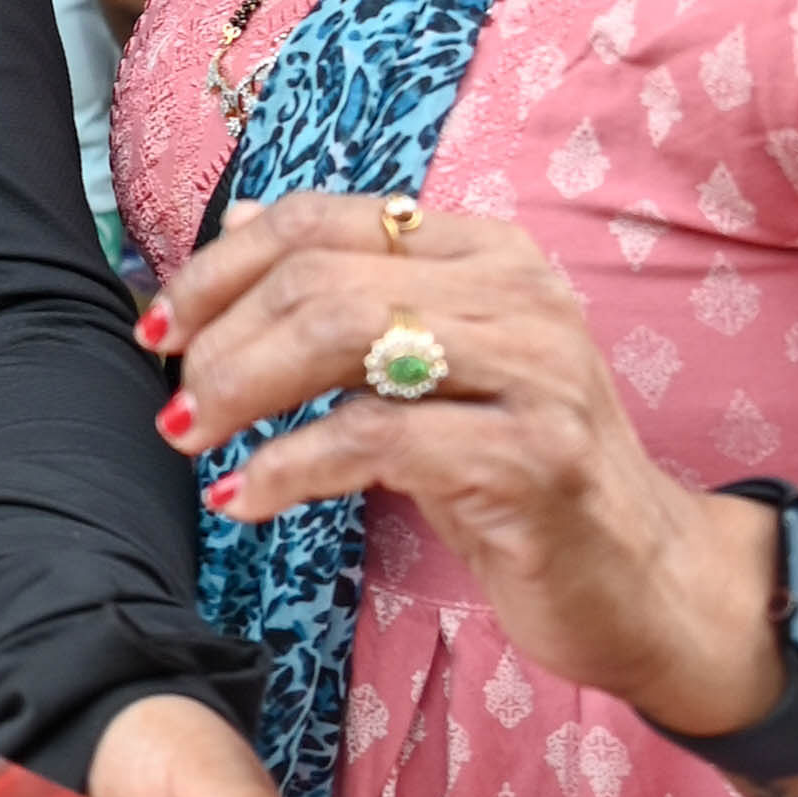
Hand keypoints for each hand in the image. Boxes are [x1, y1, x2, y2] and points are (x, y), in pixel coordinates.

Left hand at [143, 195, 784, 736]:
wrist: (637, 575)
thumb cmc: (512, 470)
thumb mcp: (428, 370)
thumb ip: (346, 294)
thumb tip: (237, 221)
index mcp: (484, 252)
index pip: (317, 223)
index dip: (218, 273)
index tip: (160, 333)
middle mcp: (517, 293)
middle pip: (317, 281)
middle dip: (220, 344)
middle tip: (176, 407)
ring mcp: (533, 372)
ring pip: (341, 339)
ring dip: (242, 393)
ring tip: (195, 441)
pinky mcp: (530, 459)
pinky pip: (374, 441)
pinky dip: (286, 470)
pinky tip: (244, 500)